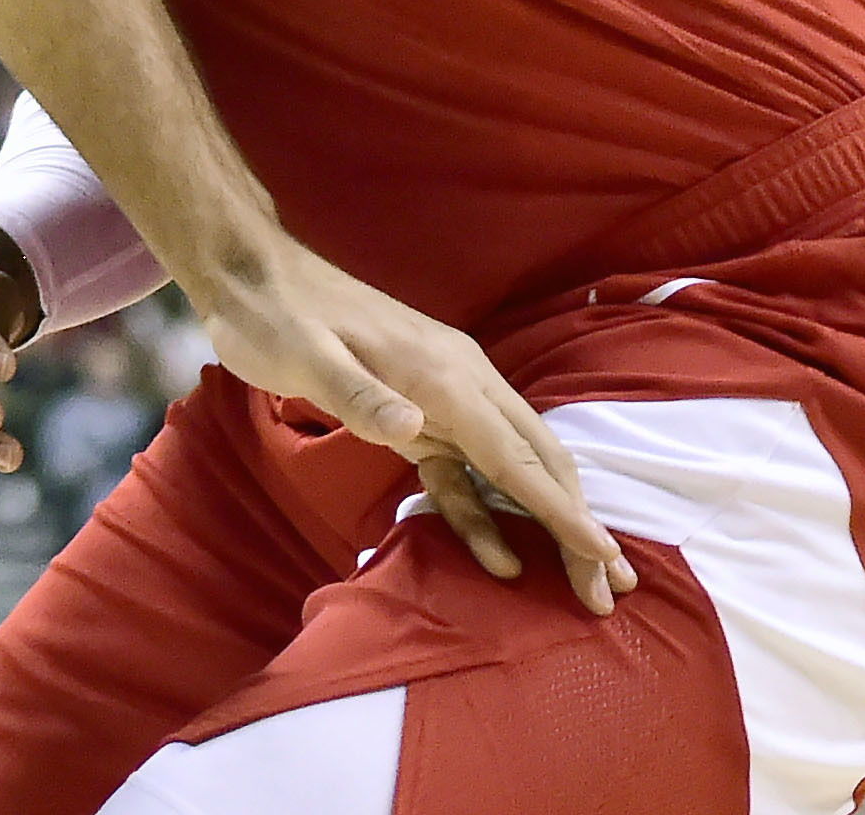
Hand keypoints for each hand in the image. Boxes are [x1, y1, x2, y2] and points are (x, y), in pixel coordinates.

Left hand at [193, 243, 634, 614]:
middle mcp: (461, 381)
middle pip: (536, 460)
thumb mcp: (303, 355)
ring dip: (545, 521)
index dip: (560, 509)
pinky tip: (498, 552)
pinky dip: (484, 507)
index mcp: (443, 373)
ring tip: (581, 581)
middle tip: (609, 590)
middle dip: (575, 524)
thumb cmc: (273, 316)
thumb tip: (414, 426)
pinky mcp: (420, 407)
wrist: (255, 274)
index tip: (603, 556)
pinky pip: (465, 465)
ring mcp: (444, 393)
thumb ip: (358, 396)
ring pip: (512, 464)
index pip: (515, 454)